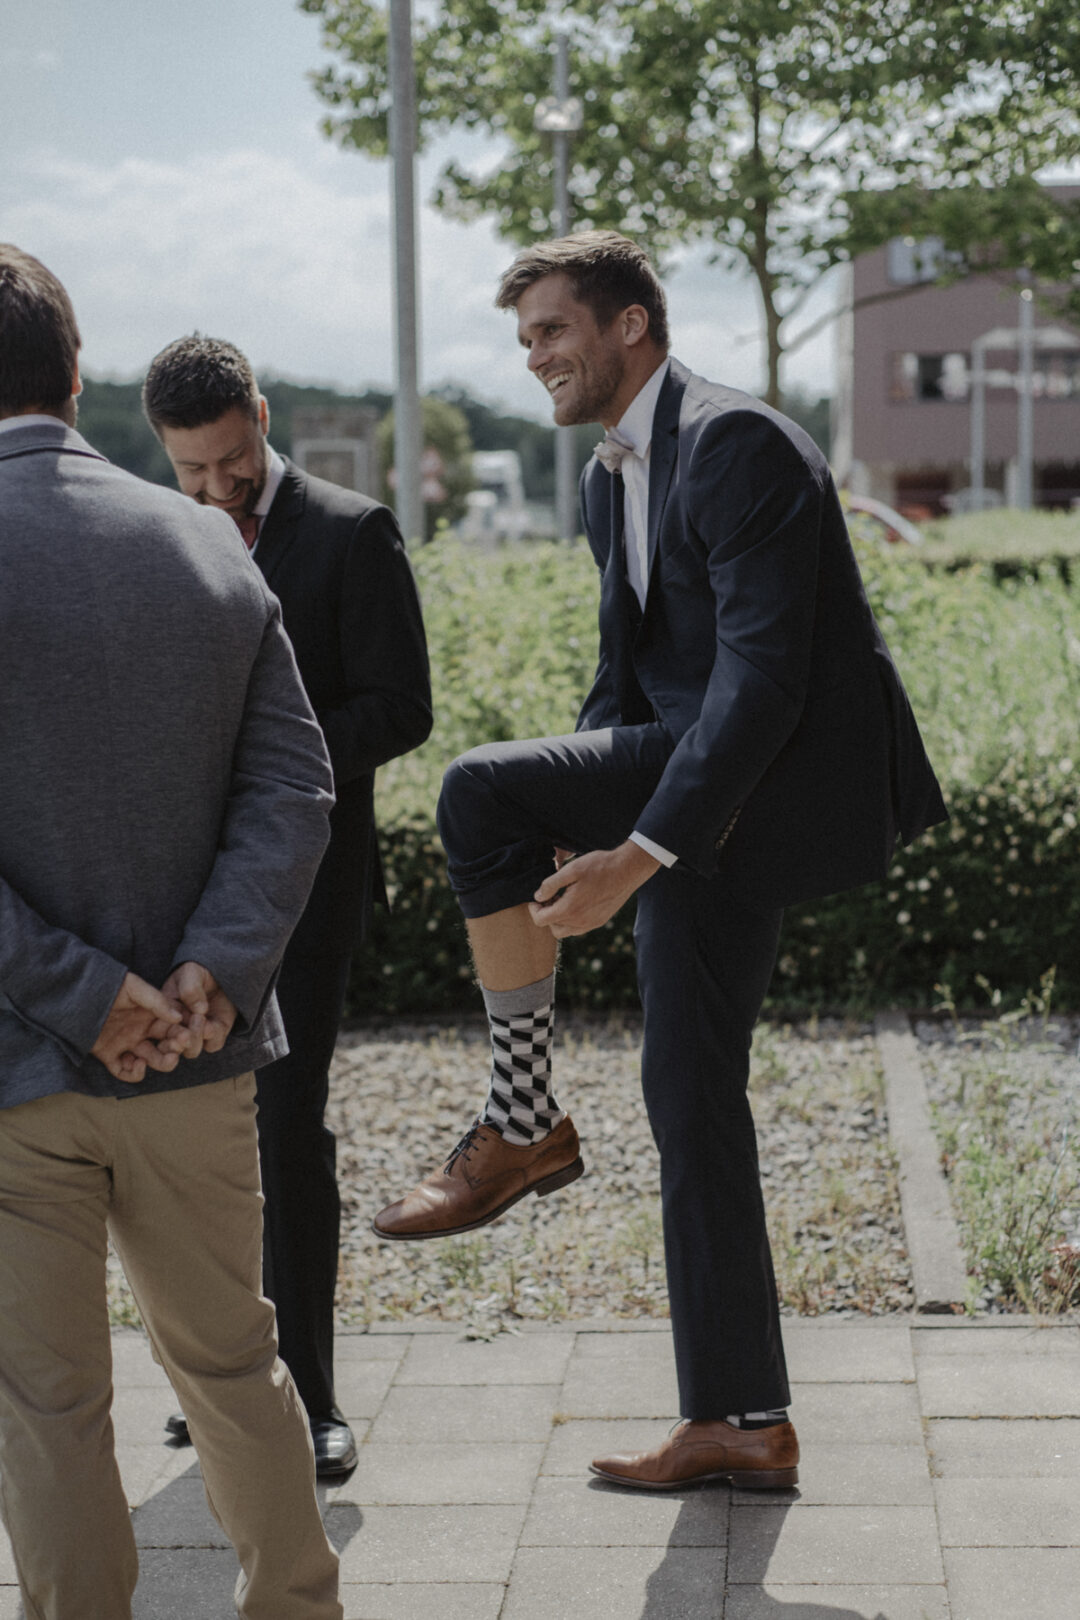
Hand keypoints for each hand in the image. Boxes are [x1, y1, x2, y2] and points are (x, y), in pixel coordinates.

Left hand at [91, 973, 187, 1084]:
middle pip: (167, 1045)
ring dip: (163, 1062)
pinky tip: (136, 1063)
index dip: (184, 1031)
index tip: (189, 1033)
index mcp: (151, 1014)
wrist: (74, 993)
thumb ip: (156, 1001)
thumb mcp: (133, 987)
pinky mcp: (109, 1055)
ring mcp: (126, 1044)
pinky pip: (124, 1071)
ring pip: (151, 1060)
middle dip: (176, 1048)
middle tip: (178, 1046)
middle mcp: (141, 1030)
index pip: (174, 1026)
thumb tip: (178, 1017)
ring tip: (168, 1059)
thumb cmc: (106, 985)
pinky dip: (133, 1073)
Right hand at [160, 962, 237, 1058]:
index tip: (168, 1034)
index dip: (161, 1039)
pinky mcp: (214, 1034)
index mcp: (161, 1018)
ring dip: (195, 1039)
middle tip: (183, 1036)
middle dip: (176, 1046)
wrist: (218, 974)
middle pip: (172, 1049)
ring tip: (200, 1018)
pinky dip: (213, 1037)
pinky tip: (214, 1025)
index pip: (157, 1035)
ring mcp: (195, 1034)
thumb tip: (200, 1009)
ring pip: (192, 1050)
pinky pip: (213, 1044)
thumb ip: (190, 988)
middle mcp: (176, 1030)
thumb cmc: (197, 972)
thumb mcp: (190, 972)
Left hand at [528, 840, 659, 939]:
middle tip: (551, 896)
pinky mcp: (600, 922)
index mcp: (569, 909)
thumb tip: (538, 896)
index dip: (534, 909)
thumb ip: (551, 884)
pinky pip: (578, 929)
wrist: (627, 870)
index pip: (540, 920)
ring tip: (563, 899)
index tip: (538, 897)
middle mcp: (579, 922)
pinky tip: (577, 902)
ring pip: (565, 931)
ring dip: (559, 919)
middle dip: (547, 914)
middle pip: (551, 928)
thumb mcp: (571, 869)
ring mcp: (591, 924)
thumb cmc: (599, 866)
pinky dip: (572, 920)